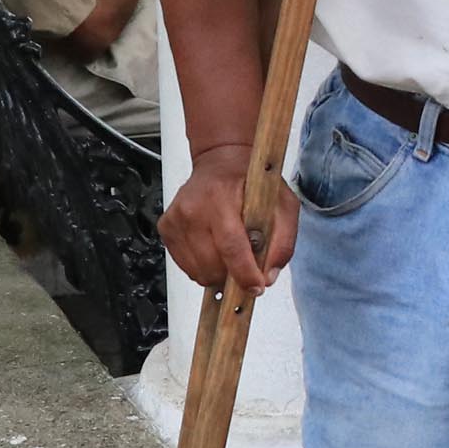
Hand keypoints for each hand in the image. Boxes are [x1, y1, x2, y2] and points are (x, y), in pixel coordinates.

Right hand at [162, 145, 299, 296]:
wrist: (221, 161)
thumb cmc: (252, 181)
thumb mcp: (282, 204)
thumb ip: (282, 241)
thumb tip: (268, 275)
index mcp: (222, 197)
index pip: (231, 247)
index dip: (244, 274)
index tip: (255, 286)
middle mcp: (194, 207)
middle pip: (211, 264)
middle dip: (232, 277)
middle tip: (246, 271)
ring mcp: (176, 218)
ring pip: (196, 270)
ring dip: (217, 274)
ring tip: (229, 257)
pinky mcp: (166, 227)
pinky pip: (184, 265)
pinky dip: (202, 267)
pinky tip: (213, 251)